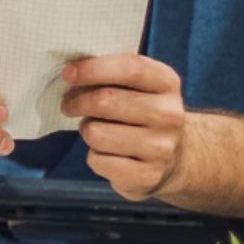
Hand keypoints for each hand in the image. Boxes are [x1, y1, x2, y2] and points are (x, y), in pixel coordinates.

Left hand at [61, 54, 186, 200]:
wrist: (175, 158)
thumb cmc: (143, 114)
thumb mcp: (140, 87)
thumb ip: (113, 75)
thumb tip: (71, 73)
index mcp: (167, 83)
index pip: (130, 68)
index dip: (93, 69)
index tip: (68, 73)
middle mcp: (169, 115)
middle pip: (106, 101)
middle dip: (77, 101)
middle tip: (69, 104)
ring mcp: (160, 148)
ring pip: (96, 133)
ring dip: (87, 130)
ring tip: (95, 130)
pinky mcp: (146, 176)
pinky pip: (98, 161)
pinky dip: (94, 157)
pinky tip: (107, 154)